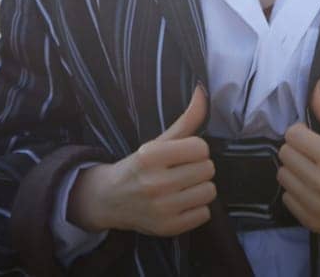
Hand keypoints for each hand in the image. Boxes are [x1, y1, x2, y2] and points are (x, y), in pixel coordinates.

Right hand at [70, 83, 215, 237]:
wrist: (109, 200)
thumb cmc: (138, 166)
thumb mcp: (157, 141)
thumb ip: (185, 119)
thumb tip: (204, 91)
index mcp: (150, 156)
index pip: (201, 148)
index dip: (196, 149)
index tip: (184, 154)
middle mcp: (155, 183)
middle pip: (207, 169)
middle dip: (198, 168)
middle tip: (182, 170)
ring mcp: (161, 208)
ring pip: (210, 191)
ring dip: (200, 188)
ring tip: (183, 187)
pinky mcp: (167, 228)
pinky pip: (204, 213)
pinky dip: (197, 208)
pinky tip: (181, 203)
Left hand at [277, 79, 319, 239]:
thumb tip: (313, 85)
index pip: (291, 135)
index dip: (300, 132)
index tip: (311, 137)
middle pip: (284, 155)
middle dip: (295, 150)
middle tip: (312, 154)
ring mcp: (316, 205)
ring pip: (282, 177)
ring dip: (294, 171)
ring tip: (312, 171)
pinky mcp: (313, 222)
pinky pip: (287, 199)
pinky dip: (296, 192)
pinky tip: (314, 190)